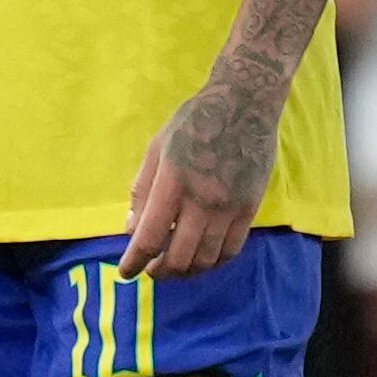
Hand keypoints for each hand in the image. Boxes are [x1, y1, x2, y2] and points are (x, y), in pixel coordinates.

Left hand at [121, 66, 279, 279]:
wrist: (245, 104)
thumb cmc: (194, 121)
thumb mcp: (157, 147)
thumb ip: (142, 190)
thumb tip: (131, 228)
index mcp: (173, 182)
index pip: (150, 237)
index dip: (134, 261)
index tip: (126, 272)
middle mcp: (202, 200)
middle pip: (178, 257)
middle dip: (159, 271)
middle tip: (150, 270)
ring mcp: (229, 207)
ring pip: (206, 259)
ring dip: (185, 271)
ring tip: (174, 267)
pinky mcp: (250, 208)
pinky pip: (231, 249)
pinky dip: (214, 262)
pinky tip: (202, 259)